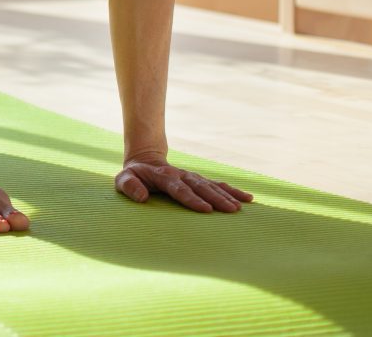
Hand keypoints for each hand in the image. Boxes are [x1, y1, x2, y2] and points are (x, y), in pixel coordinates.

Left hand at [116, 156, 253, 212]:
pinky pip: (217, 185)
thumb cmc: (133, 176)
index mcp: (163, 176)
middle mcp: (181, 175)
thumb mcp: (123, 180)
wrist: (145, 162)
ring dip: (226, 195)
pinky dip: (232, 190)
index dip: (192, 199)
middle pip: (200, 187)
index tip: (205, 210)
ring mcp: (191, 177)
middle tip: (230, 210)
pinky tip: (248, 198)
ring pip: (211, 186)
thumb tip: (142, 196)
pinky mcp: (199, 181)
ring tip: (240, 207)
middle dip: (216, 198)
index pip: (179, 189)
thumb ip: (129, 186)